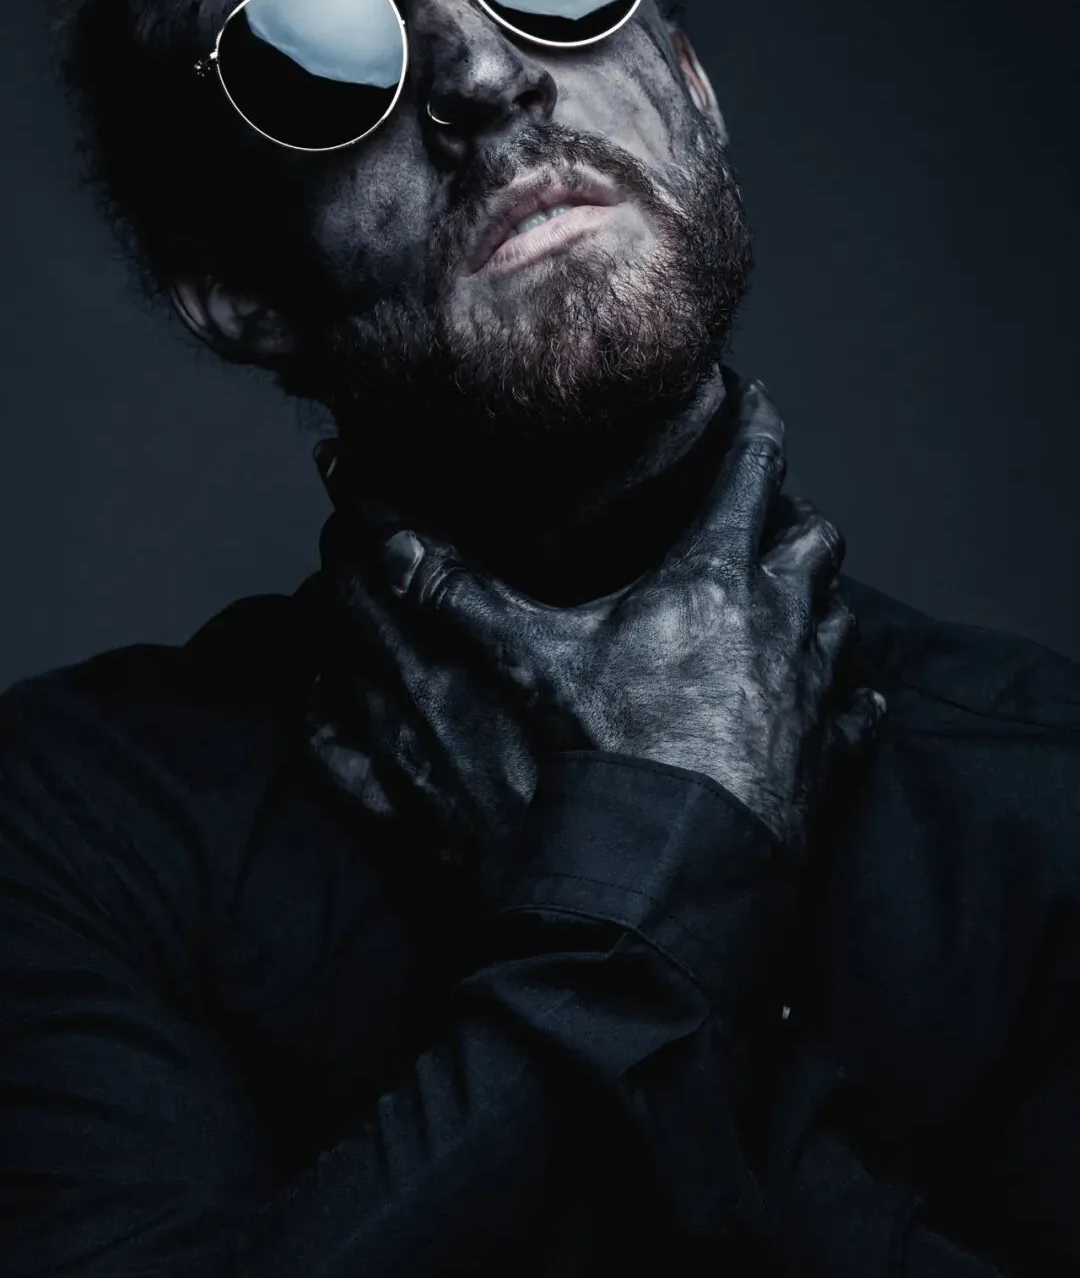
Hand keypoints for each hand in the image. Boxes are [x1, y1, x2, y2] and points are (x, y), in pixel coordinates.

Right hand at [309, 376, 882, 867]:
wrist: (672, 882)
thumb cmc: (610, 765)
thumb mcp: (524, 667)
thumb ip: (456, 597)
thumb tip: (384, 541)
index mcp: (712, 580)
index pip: (750, 470)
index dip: (754, 422)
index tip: (751, 394)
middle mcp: (778, 624)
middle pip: (812, 538)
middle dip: (792, 514)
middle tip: (768, 505)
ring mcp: (810, 695)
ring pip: (840, 617)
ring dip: (819, 599)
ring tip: (796, 593)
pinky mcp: (827, 761)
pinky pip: (858, 714)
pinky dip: (849, 698)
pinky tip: (844, 701)